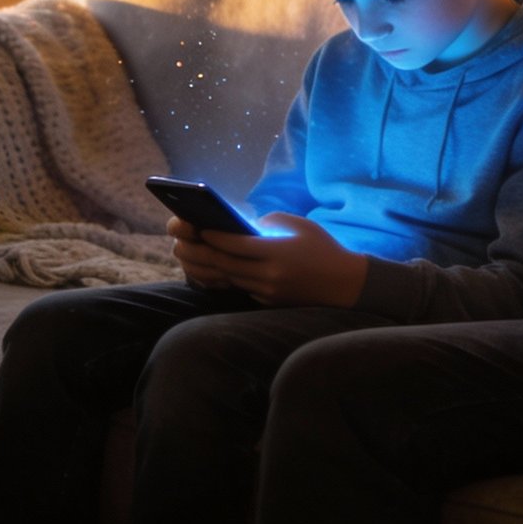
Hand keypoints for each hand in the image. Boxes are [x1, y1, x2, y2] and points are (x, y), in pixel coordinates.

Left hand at [176, 214, 368, 307]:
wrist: (343, 283)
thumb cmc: (322, 247)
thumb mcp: (299, 226)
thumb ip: (269, 223)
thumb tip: (242, 224)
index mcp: (277, 253)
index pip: (237, 245)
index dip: (214, 236)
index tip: (197, 226)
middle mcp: (268, 275)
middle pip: (225, 264)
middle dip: (199, 252)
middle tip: (179, 241)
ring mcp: (266, 291)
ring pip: (226, 278)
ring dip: (203, 267)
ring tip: (185, 254)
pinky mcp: (266, 300)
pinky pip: (236, 287)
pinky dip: (219, 278)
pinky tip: (204, 269)